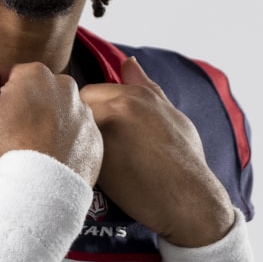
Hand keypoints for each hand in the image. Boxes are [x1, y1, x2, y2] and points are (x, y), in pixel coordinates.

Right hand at [0, 32, 101, 183]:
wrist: (40, 189)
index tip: (0, 123)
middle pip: (39, 94)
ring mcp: (84, 114)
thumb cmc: (6, 145)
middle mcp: (67, 87)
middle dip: (27, 110)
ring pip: (58, 113)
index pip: (14, 79)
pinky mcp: (95, 139)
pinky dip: (65, 143)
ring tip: (34, 150)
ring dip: (47, 126)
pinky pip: (76, 135)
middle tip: (15, 138)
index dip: (2, 101)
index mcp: (38, 74)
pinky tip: (52, 159)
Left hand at [79, 56, 236, 246]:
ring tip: (95, 160)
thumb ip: (146, 87)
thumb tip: (129, 62)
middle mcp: (122, 105)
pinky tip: (96, 173)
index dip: (93, 114)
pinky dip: (79, 161)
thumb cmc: (184, 160)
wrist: (188, 199)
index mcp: (138, 94)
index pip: (92, 92)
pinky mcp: (97, 157)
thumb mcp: (171, 115)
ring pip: (74, 128)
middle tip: (95, 147)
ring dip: (77, 141)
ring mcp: (108, 130)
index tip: (102, 133)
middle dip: (82, 124)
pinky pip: (74, 152)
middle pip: (78, 106)